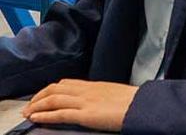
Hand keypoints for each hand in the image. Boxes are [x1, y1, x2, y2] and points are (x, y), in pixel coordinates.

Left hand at [24, 79, 138, 130]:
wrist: (141, 105)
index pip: (67, 83)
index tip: (42, 96)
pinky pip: (60, 114)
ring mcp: (85, 102)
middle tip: (29, 105)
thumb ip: (101, 95)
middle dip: (39, 96)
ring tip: (28, 113)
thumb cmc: (133, 102)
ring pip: (54, 99)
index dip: (51, 89)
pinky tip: (37, 118)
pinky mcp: (86, 115)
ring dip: (37, 106)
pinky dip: (45, 115)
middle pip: (56, 88)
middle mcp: (87, 90)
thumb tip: (96, 101)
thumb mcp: (114, 93)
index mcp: (94, 85)